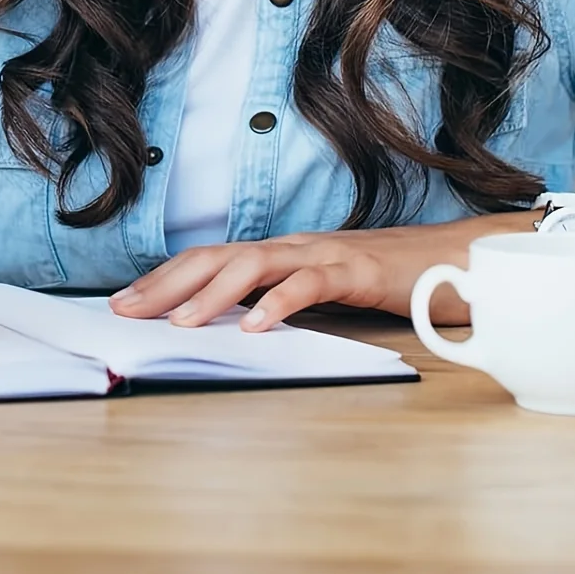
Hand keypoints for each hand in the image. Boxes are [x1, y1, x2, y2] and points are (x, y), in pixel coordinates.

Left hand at [109, 217, 521, 331]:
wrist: (453, 258)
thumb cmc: (383, 280)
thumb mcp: (318, 292)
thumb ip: (279, 300)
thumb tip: (227, 326)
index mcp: (277, 252)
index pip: (206, 260)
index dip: (161, 279)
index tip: (121, 304)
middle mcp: (290, 245)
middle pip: (214, 257)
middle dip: (165, 285)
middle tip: (125, 312)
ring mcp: (320, 253)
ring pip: (252, 265)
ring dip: (209, 295)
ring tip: (177, 323)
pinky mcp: (354, 269)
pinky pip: (309, 284)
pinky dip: (277, 303)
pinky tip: (253, 327)